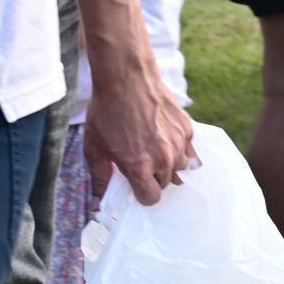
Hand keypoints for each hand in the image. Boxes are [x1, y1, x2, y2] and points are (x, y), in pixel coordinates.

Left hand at [83, 67, 192, 204]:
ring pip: (181, 169)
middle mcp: (163, 159)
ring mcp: (178, 144)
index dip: (142, 193)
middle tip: (142, 162)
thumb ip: (99, 178)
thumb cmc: (106, 111)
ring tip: (156, 151)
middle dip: (154, 178)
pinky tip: (166, 139)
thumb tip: (95, 206)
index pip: (151, 198)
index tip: (136, 184)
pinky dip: (180, 149)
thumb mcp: (94, 147)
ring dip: (170, 166)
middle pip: (165, 184)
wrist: (126, 77)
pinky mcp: (187, 129)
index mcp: (139, 168)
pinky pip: (189, 150)